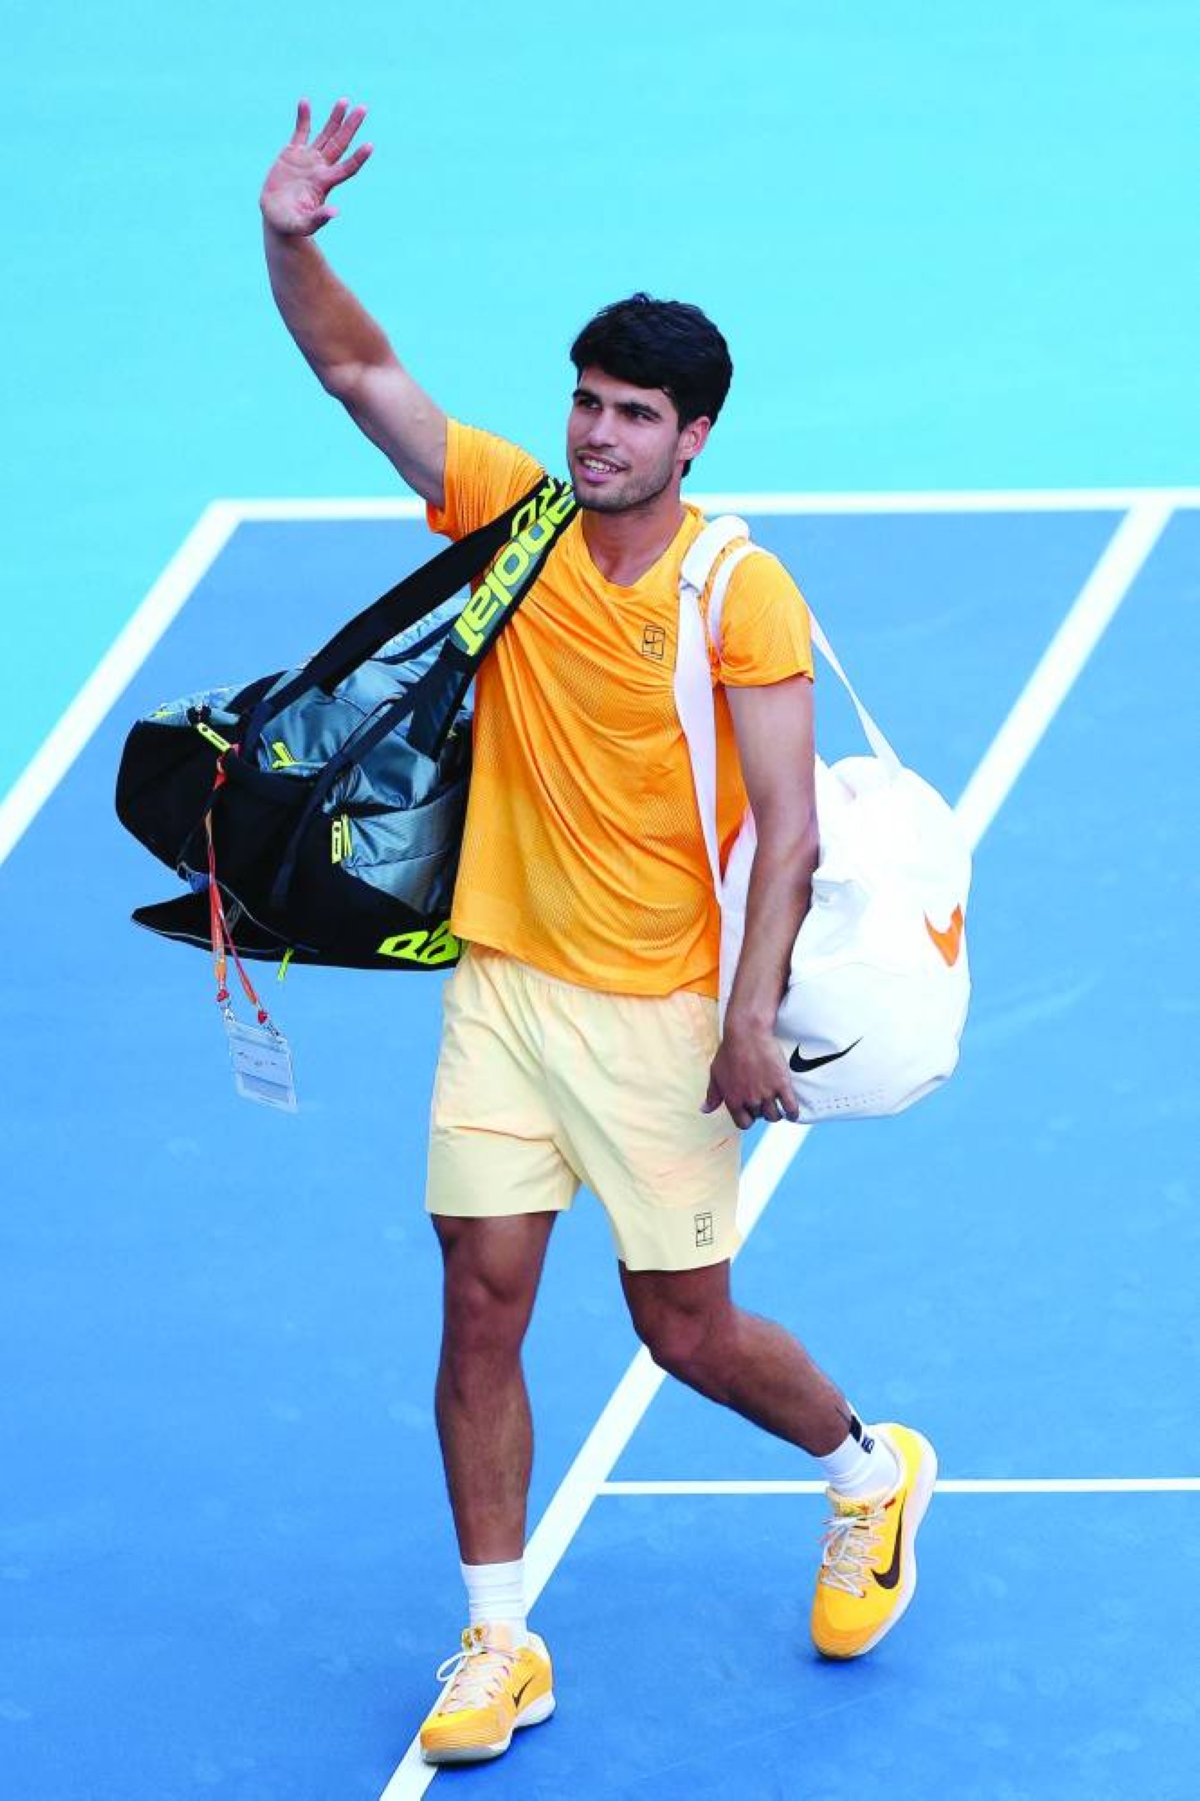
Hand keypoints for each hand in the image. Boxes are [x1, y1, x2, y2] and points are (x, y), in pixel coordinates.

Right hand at [260, 97, 372, 236]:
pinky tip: (305, 102)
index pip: (346, 168)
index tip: (369, 145)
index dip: (358, 157)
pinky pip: (300, 131)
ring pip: (325, 134)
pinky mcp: (292, 153)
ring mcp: (308, 159)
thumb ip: (318, 218)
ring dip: (334, 118)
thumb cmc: (291, 225)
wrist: (277, 217)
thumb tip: (335, 212)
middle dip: (351, 127)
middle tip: (363, 109)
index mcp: (324, 183)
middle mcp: (320, 168)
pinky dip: (303, 117)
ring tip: (344, 101)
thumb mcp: (303, 224)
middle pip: (340, 144)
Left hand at [701, 1020, 799, 1130]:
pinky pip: (790, 1107)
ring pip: (774, 1116)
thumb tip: (704, 1110)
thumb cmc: (729, 1051)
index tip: (751, 1112)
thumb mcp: (716, 1073)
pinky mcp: (782, 1084)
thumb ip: (712, 1094)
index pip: (743, 1123)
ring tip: (777, 1104)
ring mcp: (767, 1093)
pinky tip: (792, 1112)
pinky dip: (792, 1113)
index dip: (748, 1118)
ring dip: (776, 1113)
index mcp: (733, 1100)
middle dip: (761, 1110)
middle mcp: (750, 1099)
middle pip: (760, 1117)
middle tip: (763, 1099)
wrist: (747, 1033)